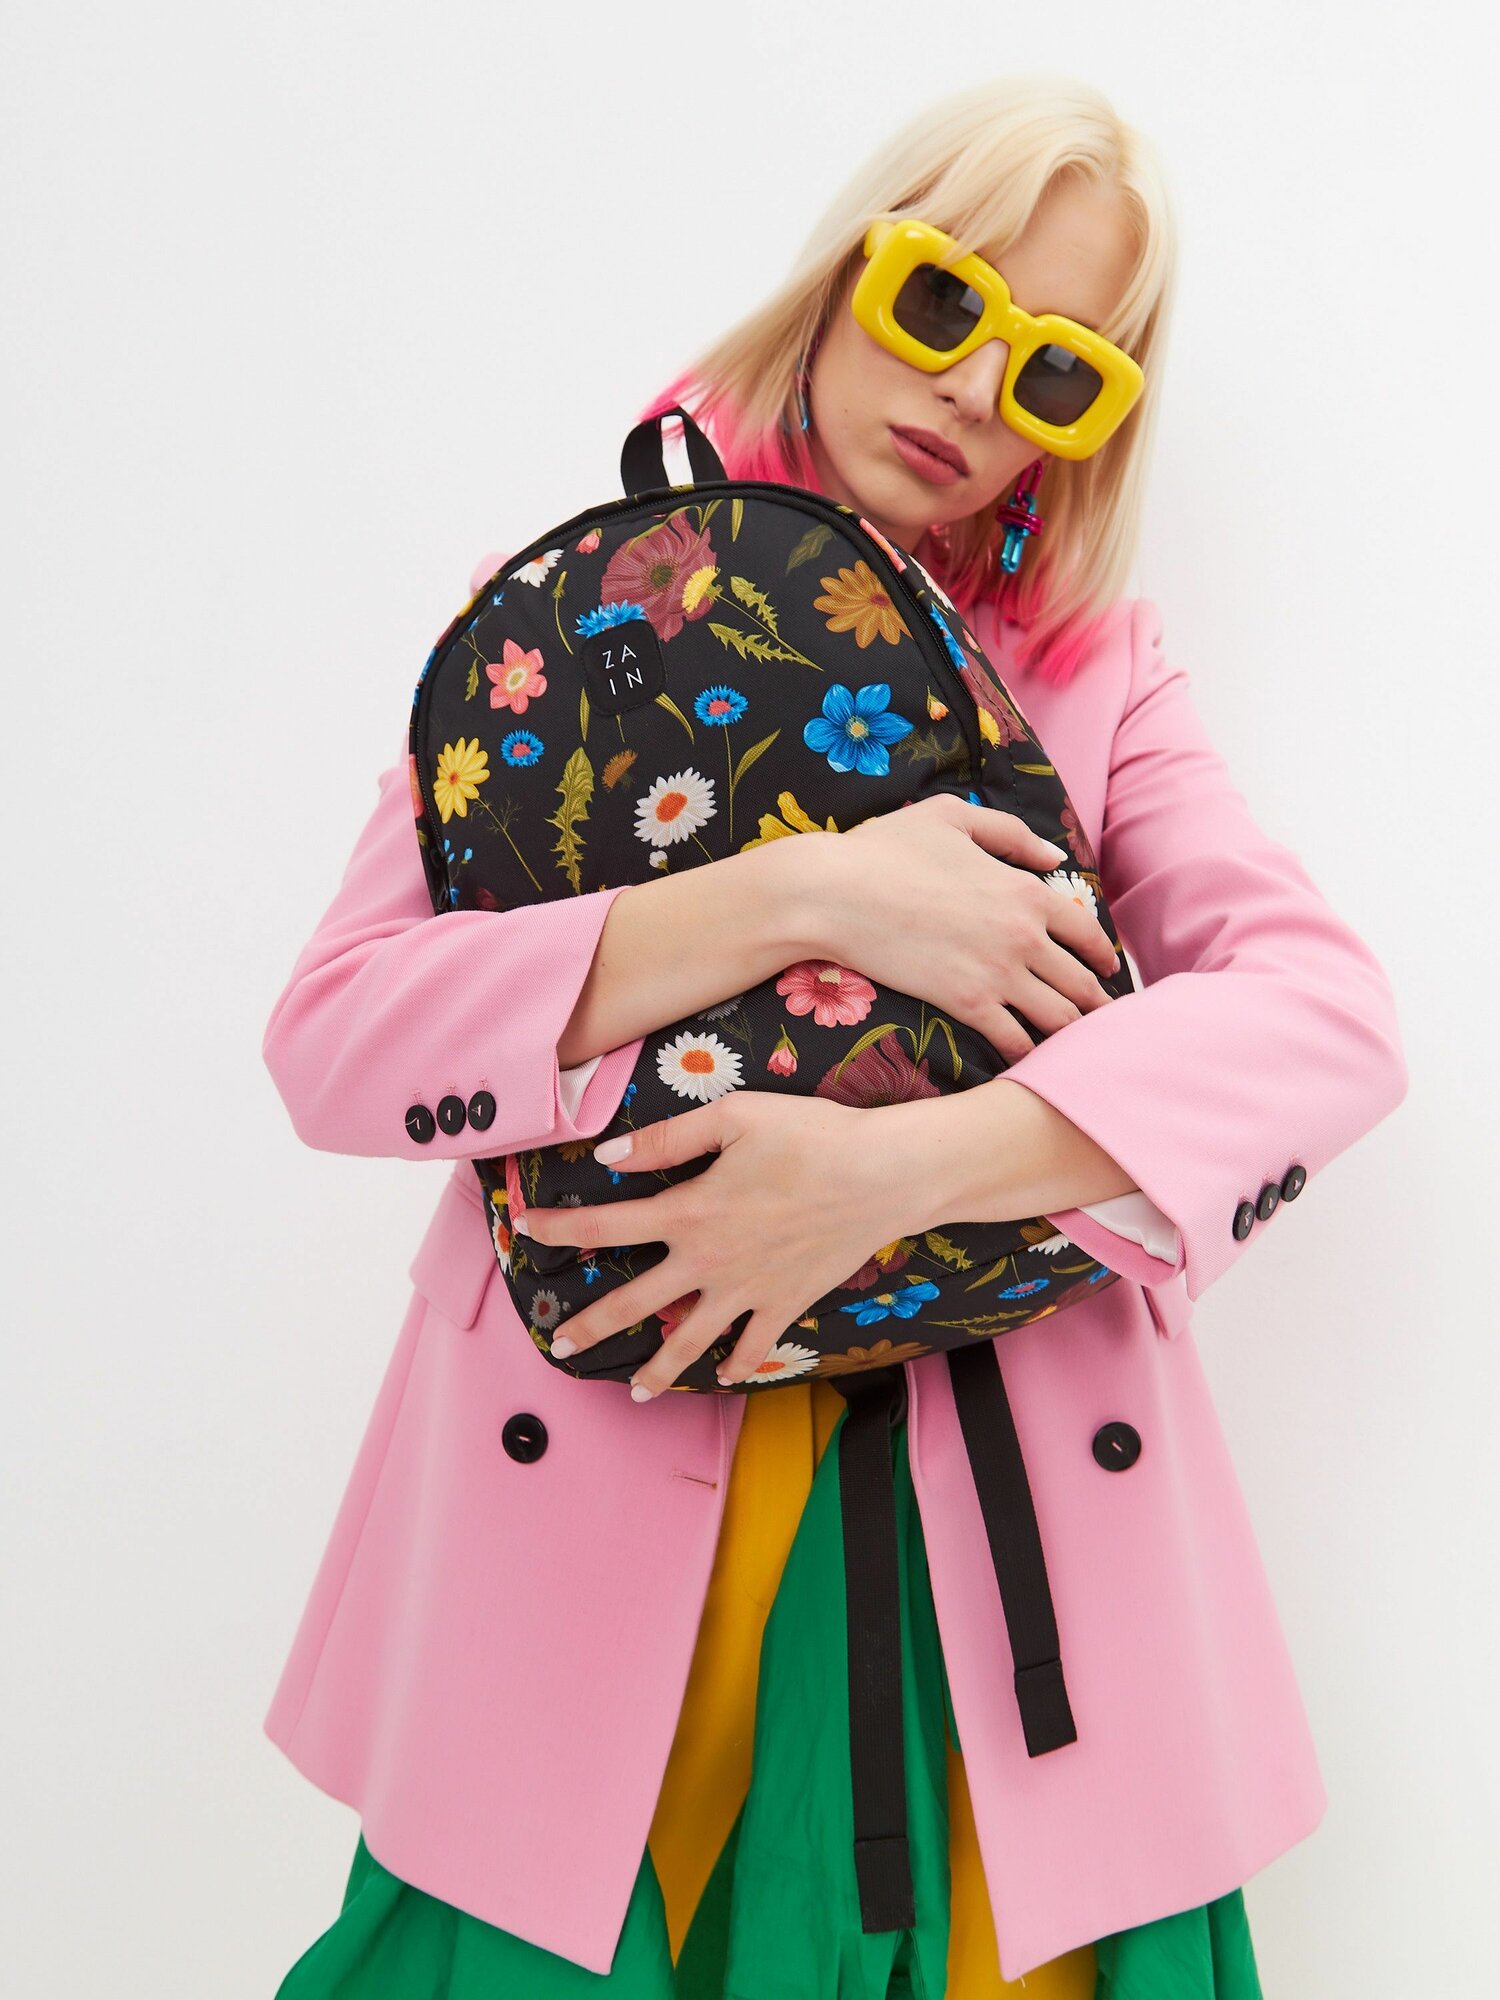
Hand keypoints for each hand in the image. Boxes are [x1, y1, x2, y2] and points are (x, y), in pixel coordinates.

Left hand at [514, 1093, 921, 1399]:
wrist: (884, 1176)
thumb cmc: (812, 1136)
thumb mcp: (734, 1117)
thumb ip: (666, 1139)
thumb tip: (609, 1158)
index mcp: (689, 1212)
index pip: (604, 1226)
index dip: (558, 1229)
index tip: (525, 1229)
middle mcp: (709, 1262)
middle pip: (633, 1303)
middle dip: (590, 1326)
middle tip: (559, 1347)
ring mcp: (748, 1291)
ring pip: (689, 1342)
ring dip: (656, 1371)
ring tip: (633, 1393)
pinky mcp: (786, 1304)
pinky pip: (754, 1347)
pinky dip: (737, 1364)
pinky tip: (723, 1373)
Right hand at [814, 794, 1121, 1062]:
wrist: (832, 892)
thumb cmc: (884, 849)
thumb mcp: (952, 817)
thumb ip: (1010, 834)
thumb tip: (1055, 857)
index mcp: (1026, 890)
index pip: (1086, 932)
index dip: (1102, 956)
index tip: (1106, 971)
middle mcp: (1023, 935)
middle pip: (1081, 982)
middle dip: (1097, 1005)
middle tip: (1104, 1022)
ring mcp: (998, 974)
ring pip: (1058, 1018)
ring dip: (1072, 1035)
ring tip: (1077, 1049)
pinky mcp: (966, 1004)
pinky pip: (1015, 1041)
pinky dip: (1028, 1054)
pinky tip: (1027, 1061)